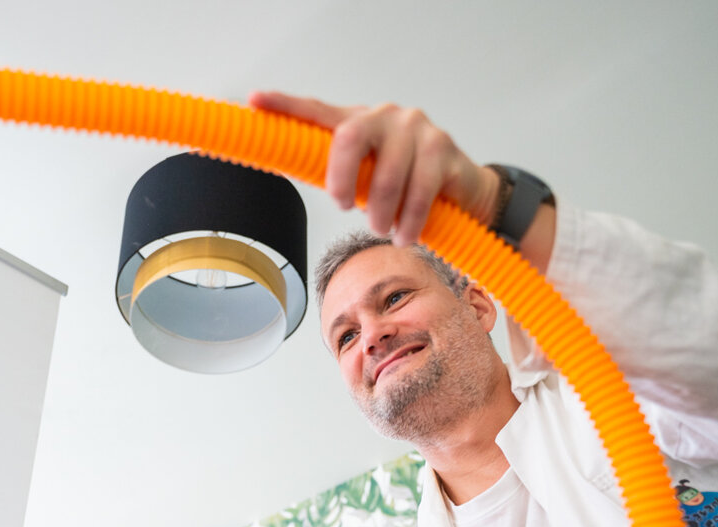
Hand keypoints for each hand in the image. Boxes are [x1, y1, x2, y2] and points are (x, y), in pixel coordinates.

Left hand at [249, 92, 499, 245]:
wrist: (462, 192)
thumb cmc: (404, 186)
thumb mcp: (367, 177)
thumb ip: (339, 173)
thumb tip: (294, 173)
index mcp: (359, 122)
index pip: (317, 110)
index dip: (285, 106)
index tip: (255, 101)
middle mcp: (387, 117)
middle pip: (349, 138)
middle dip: (342, 181)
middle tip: (346, 208)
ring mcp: (417, 129)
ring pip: (387, 175)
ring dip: (381, 213)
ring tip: (384, 229)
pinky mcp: (443, 150)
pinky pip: (419, 191)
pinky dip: (409, 222)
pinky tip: (407, 235)